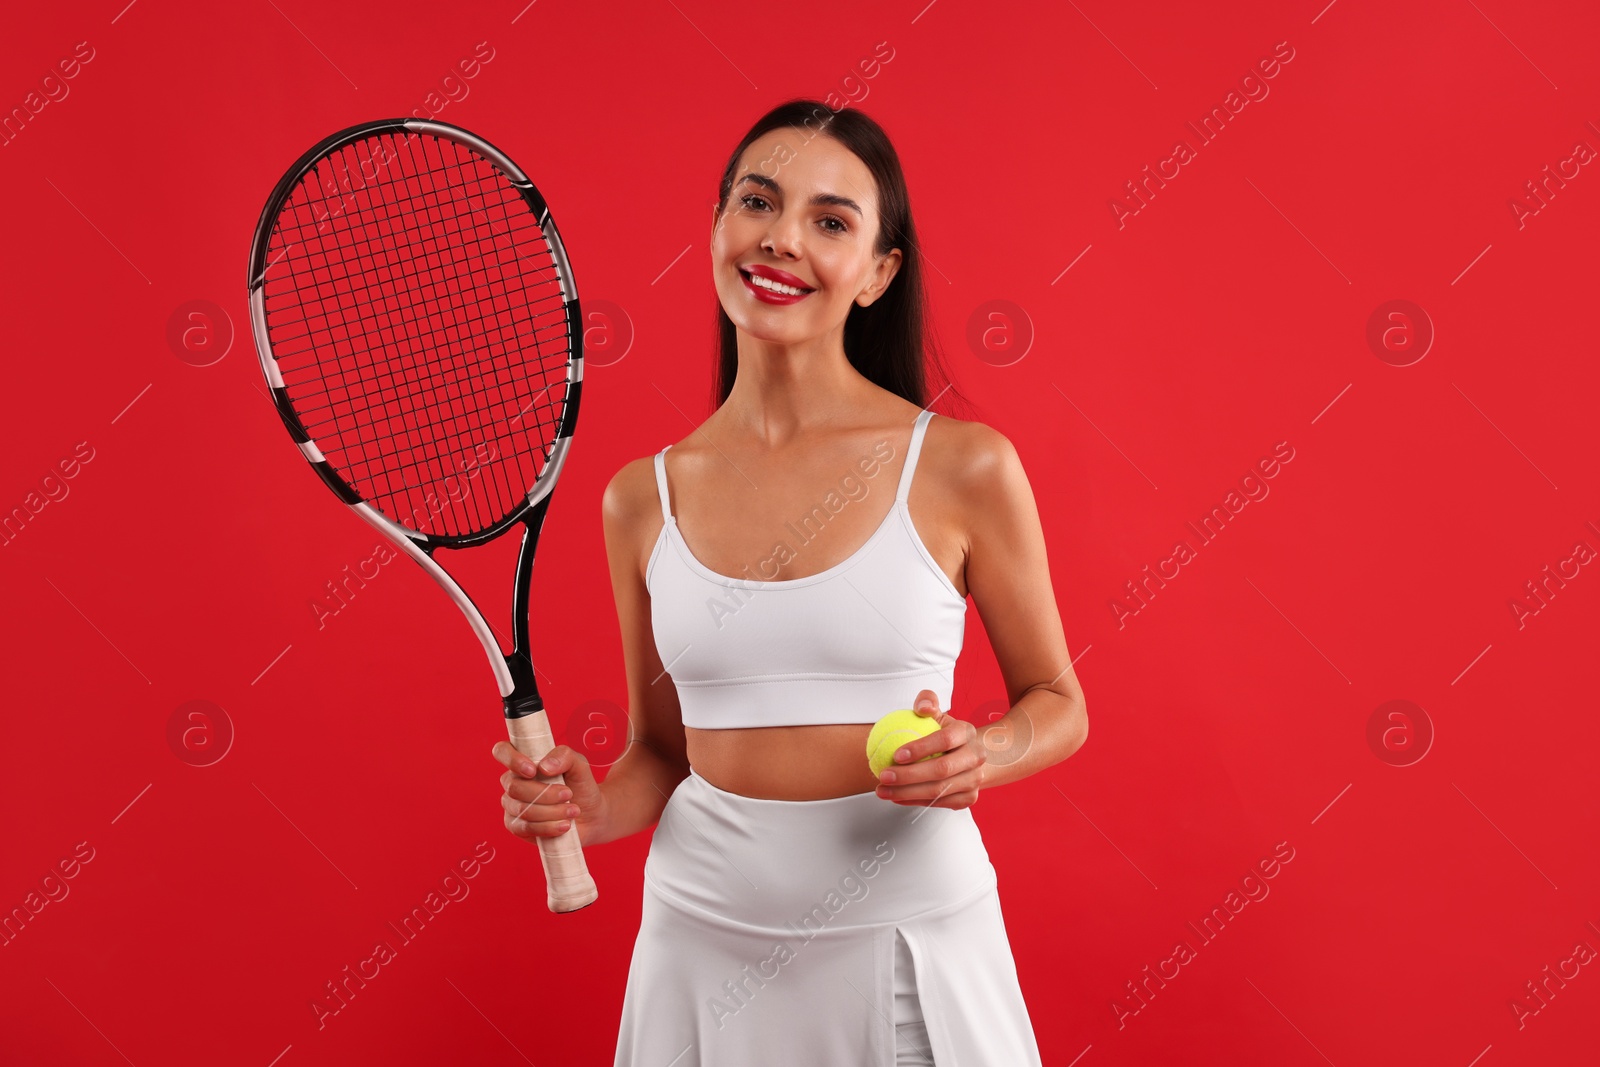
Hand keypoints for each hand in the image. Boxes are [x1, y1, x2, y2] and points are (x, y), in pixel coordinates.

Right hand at [493, 741, 607, 846]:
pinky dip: (548, 827)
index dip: (512, 760)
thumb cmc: (580, 785)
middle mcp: (513, 782)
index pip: (502, 751)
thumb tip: (545, 767)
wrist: (591, 814)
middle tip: (568, 794)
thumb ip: (565, 756)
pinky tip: (564, 825)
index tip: (533, 770)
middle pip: (514, 787)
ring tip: (573, 810)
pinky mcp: (517, 827)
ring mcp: (512, 805)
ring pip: (522, 809)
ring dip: (552, 811)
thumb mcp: (579, 764)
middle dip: (545, 793)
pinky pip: (524, 828)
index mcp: (524, 761)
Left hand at [875, 690, 985, 809]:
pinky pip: (938, 803)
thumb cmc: (945, 733)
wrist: (968, 756)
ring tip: (883, 789)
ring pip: (939, 791)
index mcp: (966, 732)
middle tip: (884, 775)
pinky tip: (895, 796)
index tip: (895, 755)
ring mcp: (974, 779)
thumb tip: (921, 707)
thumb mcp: (936, 715)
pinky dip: (914, 801)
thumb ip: (927, 702)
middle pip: (942, 769)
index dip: (920, 748)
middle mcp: (975, 757)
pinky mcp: (968, 798)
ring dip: (907, 792)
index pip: (945, 740)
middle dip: (909, 775)